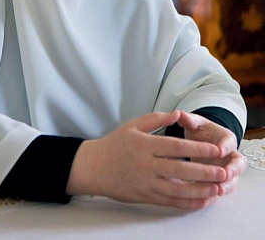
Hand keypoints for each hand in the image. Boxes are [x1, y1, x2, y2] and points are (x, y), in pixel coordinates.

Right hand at [66, 111, 228, 209]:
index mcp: (145, 145)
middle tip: (223, 171)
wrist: (94, 167)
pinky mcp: (144, 196)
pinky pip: (169, 201)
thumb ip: (156, 118)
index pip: (176, 147)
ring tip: (216, 189)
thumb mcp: (133, 125)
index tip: (215, 150)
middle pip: (180, 169)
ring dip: (199, 190)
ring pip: (177, 189)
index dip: (197, 149)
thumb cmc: (114, 144)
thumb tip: (178, 113)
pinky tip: (199, 200)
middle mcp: (146, 165)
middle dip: (204, 171)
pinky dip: (185, 202)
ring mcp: (146, 182)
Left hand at [177, 111, 247, 196]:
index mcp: (225, 139)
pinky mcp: (219, 181)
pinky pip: (221, 189)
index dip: (225, 146)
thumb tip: (179, 114)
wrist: (200, 142)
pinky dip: (216, 194)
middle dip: (233, 170)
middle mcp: (229, 156)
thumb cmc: (200, 132)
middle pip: (238, 164)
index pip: (229, 142)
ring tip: (217, 190)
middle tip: (225, 174)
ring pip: (232, 180)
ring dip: (226, 186)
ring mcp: (226, 170)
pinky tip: (207, 197)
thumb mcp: (195, 124)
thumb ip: (189, 120)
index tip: (219, 150)